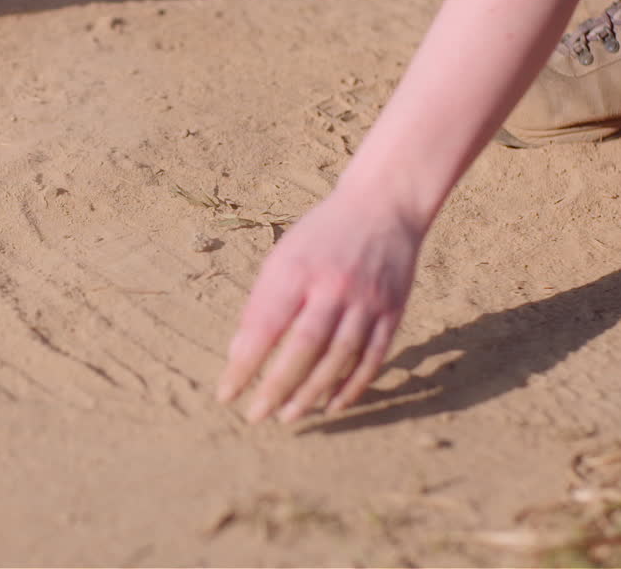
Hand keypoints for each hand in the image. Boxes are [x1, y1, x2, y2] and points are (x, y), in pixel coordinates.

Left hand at [217, 190, 423, 422]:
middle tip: (256, 416)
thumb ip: (262, 303)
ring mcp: (367, 299)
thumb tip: (239, 354)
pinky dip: (352, 386)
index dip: (245, 364)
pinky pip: (372, 357)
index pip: (265, 326)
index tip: (226, 394)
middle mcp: (333, 285)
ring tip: (289, 416)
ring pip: (339, 357)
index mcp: (297, 269)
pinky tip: (331, 405)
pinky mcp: (394, 310)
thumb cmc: (321, 235)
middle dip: (277, 386)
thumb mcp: (283, 257)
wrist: (384, 204)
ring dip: (312, 393)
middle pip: (304, 347)